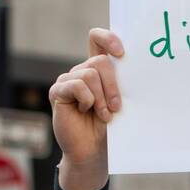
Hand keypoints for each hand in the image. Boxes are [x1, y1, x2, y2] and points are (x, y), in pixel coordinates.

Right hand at [48, 28, 124, 166]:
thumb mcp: (120, 102)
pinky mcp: (58, 91)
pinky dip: (87, 100)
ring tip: (104, 115)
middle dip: (113, 85)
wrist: (94, 151)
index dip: (108, 38)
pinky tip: (85, 111)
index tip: (121, 53)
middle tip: (117, 106)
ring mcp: (68, 80)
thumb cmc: (110, 127)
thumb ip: (121, 83)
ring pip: (89, 74)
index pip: (98, 40)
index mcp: (98, 69)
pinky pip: (76, 85)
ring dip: (101, 98)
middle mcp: (82, 71)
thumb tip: (132, 67)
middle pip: (100, 60)